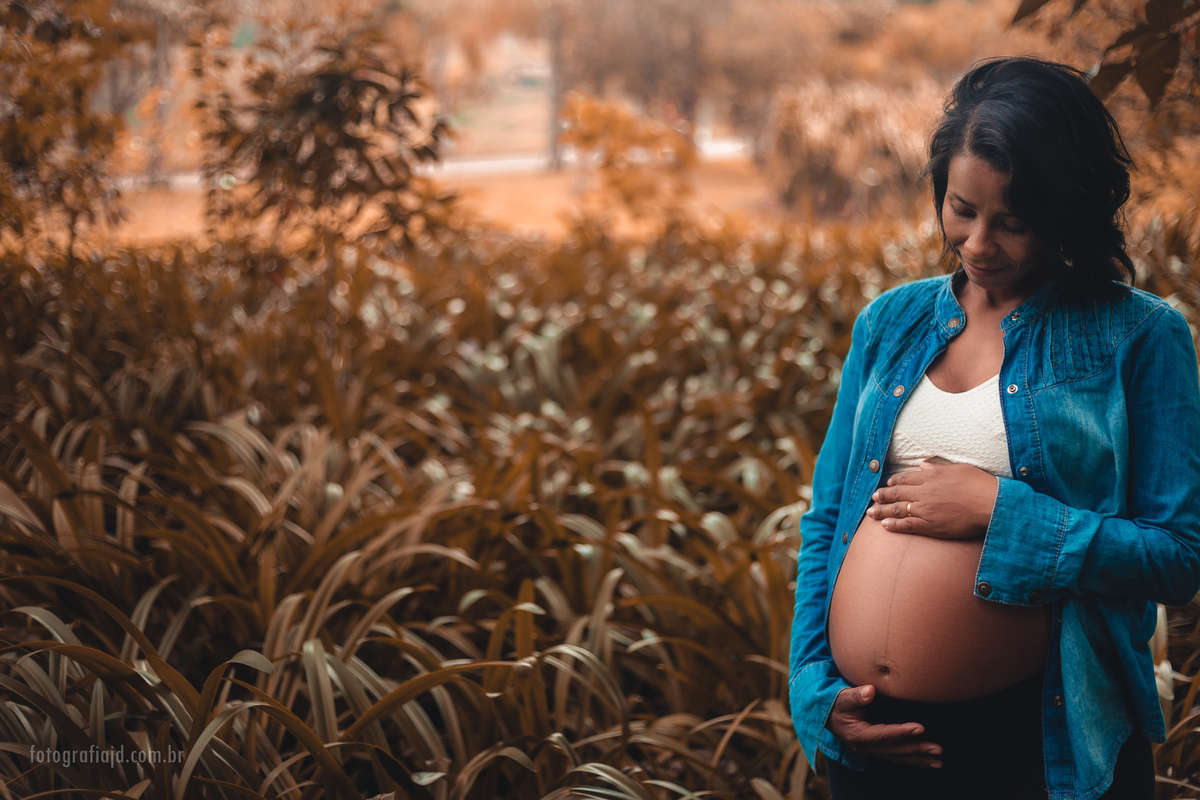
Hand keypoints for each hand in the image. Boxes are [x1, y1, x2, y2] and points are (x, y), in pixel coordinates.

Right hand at [828, 685, 942, 767]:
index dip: (902, 732)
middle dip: (917, 749)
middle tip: (938, 749)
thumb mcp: (842, 697)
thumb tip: (870, 691)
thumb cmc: (836, 703)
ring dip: (918, 759)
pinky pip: (895, 757)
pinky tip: (925, 761)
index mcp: (857, 735)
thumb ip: (855, 695)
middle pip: (894, 750)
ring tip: (938, 761)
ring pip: (897, 757)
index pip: (883, 735)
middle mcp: (865, 747)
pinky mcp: (876, 749)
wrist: (826, 715)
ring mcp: (871, 750)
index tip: (920, 728)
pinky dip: (911, 759)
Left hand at [867, 461, 996, 538]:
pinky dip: (894, 525)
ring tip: (871, 512)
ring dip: (882, 511)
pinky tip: (884, 526)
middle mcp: (925, 492)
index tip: (887, 484)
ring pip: (897, 510)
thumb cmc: (980, 484)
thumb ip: (938, 468)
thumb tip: (924, 466)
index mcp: (932, 476)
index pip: (906, 478)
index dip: (894, 482)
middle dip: (883, 496)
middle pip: (897, 493)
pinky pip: (907, 525)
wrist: (991, 504)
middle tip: (873, 498)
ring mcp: (926, 509)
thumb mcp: (959, 469)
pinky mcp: (931, 526)